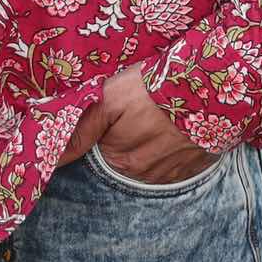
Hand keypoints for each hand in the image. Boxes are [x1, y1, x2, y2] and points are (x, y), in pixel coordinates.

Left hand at [55, 64, 220, 183]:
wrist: (211, 86)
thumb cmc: (155, 88)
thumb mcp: (110, 99)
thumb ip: (81, 130)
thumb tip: (51, 160)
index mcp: (122, 160)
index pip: (102, 149)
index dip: (105, 127)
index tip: (116, 110)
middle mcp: (148, 174)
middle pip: (126, 155)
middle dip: (128, 134)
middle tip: (139, 106)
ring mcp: (175, 171)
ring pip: (152, 158)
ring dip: (152, 139)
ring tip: (158, 111)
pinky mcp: (197, 163)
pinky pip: (177, 158)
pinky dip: (174, 142)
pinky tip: (176, 121)